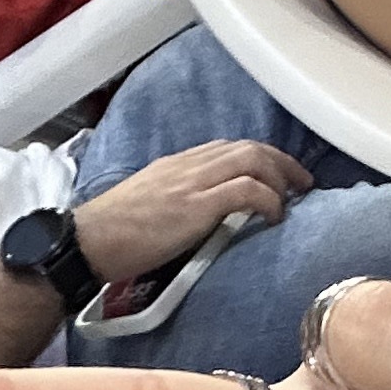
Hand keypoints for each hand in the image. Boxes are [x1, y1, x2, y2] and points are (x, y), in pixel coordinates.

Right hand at [73, 139, 312, 281]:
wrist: (87, 242)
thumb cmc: (114, 233)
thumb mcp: (150, 202)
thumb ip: (180, 198)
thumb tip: (209, 214)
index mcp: (177, 164)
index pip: (230, 147)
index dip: (262, 158)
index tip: (280, 176)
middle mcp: (188, 165)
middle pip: (249, 147)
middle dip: (283, 162)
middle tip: (303, 184)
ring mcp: (192, 183)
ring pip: (252, 160)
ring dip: (281, 178)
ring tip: (294, 200)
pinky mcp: (195, 206)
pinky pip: (246, 190)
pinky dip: (269, 200)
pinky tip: (275, 217)